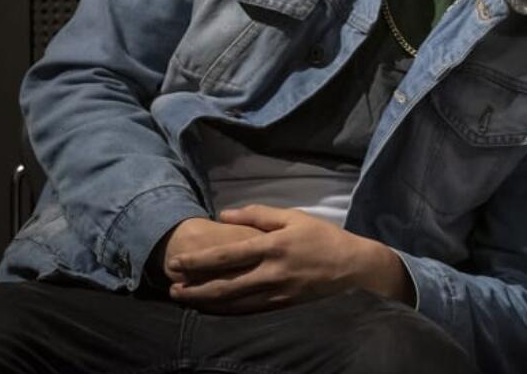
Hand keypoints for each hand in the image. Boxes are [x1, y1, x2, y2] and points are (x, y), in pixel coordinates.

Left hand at [167, 205, 410, 313]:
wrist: (353, 269)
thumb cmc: (322, 238)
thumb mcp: (293, 217)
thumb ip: (258, 215)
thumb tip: (224, 215)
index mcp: (273, 247)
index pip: (227, 256)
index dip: (198, 260)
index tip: (177, 261)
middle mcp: (271, 273)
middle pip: (223, 286)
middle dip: (194, 289)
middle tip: (172, 288)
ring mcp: (276, 294)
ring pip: (232, 304)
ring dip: (205, 303)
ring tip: (185, 299)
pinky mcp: (281, 307)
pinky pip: (247, 311)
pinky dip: (225, 311)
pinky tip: (212, 308)